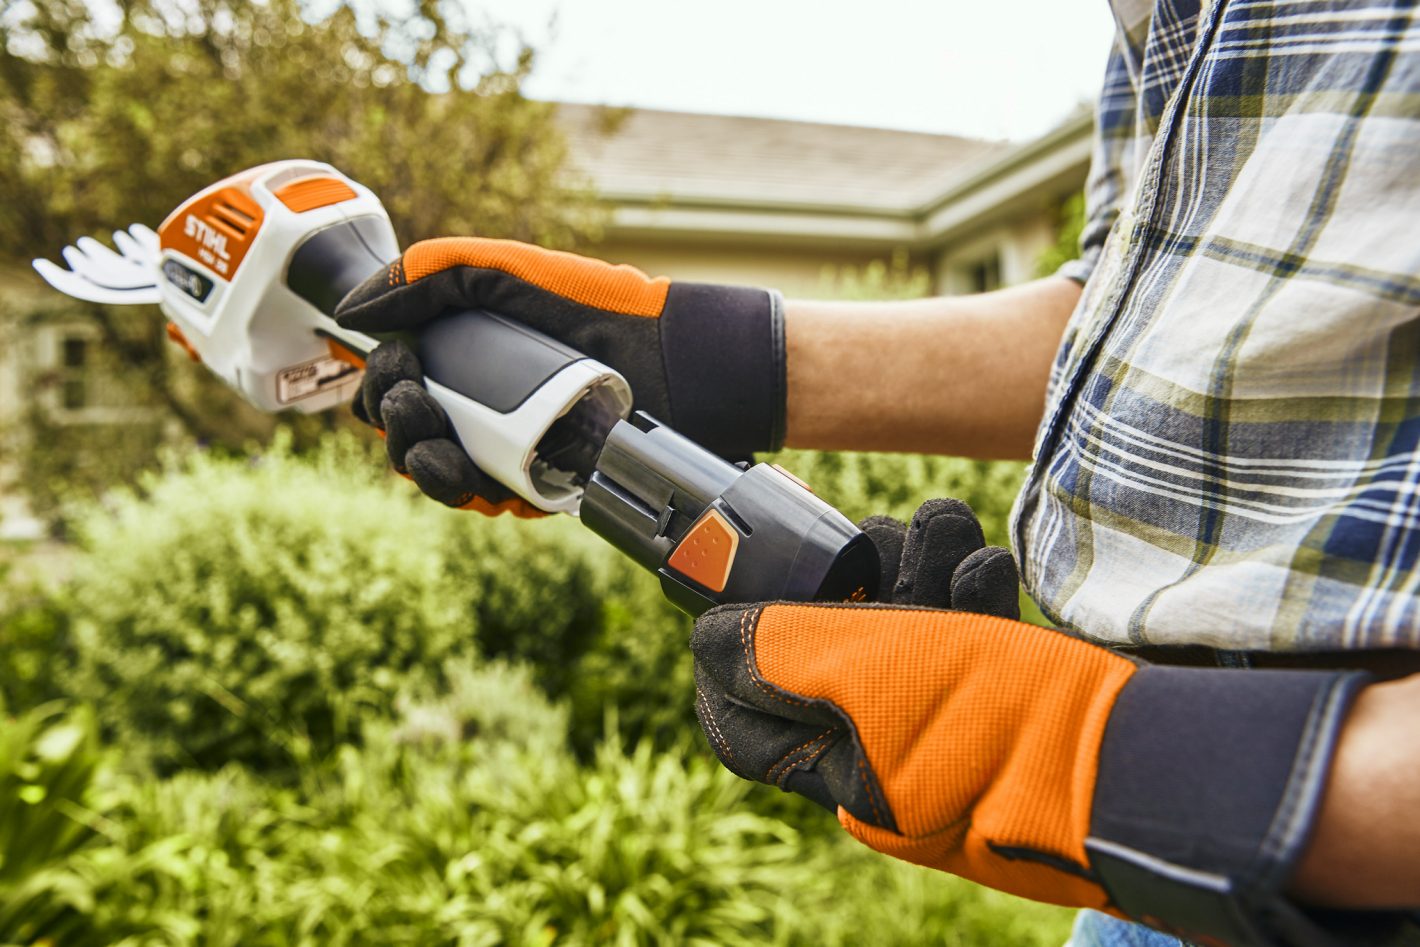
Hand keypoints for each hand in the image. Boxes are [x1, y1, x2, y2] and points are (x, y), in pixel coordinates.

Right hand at [335, 238, 784, 511]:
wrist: (676, 360)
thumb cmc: (600, 308)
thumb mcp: (510, 271)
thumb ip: (432, 273)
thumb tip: (350, 311)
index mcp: (464, 356)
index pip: (394, 382)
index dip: (381, 381)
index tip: (400, 365)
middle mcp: (479, 405)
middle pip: (405, 432)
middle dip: (396, 424)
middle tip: (419, 405)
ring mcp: (507, 447)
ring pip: (437, 474)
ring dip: (422, 467)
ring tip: (440, 451)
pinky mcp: (539, 483)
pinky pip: (486, 499)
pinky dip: (470, 492)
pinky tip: (475, 478)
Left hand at [691, 498, 1371, 943]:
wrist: (1142, 760)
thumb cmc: (993, 721)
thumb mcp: (861, 674)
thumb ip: (773, 651)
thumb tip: (706, 639)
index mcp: (839, 772)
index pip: (747, 729)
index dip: (725, 661)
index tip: (727, 598)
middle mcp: (889, 760)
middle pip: (835, 661)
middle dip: (852, 584)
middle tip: (875, 540)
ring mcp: (953, 735)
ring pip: (908, 639)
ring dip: (920, 572)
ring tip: (944, 530)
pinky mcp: (1009, 707)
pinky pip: (970, 645)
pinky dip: (973, 597)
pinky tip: (987, 565)